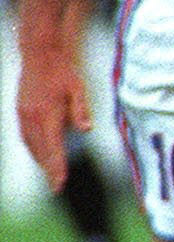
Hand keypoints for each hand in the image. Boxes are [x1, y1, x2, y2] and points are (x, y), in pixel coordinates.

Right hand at [15, 48, 91, 190]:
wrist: (39, 56)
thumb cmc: (63, 72)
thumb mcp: (78, 89)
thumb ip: (80, 110)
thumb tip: (87, 130)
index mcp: (48, 114)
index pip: (53, 148)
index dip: (56, 168)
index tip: (59, 184)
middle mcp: (32, 117)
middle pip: (40, 151)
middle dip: (48, 169)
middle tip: (56, 185)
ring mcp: (23, 114)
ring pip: (30, 145)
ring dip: (39, 159)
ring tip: (49, 173)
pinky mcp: (19, 111)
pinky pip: (24, 136)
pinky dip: (32, 148)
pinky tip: (39, 153)